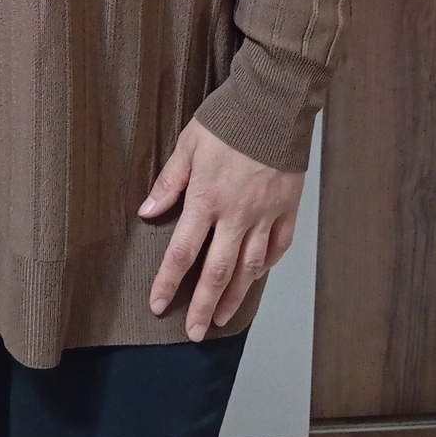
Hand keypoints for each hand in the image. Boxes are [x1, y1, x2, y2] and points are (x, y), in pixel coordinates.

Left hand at [142, 121, 303, 338]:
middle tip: (194, 333)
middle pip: (217, 272)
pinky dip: (266, 267)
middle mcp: (237, 215)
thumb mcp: (188, 144)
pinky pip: (278, 248)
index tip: (158, 305)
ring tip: (221, 318)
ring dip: (233, 296)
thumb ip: (168, 182)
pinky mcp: (288, 209)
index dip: (168, 282)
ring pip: (249, 268)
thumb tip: (147, 212)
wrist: (276, 103)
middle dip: (202, 307)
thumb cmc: (228, 119)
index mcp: (206, 199)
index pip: (182, 252)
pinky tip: (255, 279)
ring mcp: (266, 215)